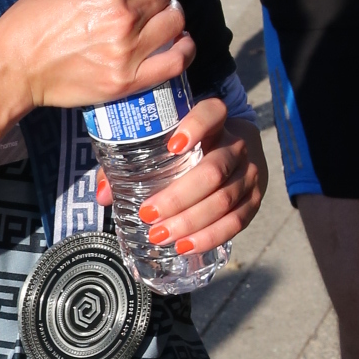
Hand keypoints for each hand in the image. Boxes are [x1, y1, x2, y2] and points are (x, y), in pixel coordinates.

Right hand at [0, 0, 191, 118]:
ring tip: (154, 20)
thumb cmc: (30, 22)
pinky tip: (177, 42)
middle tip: (139, 1)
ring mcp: (128, 50)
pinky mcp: (129, 80)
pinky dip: (184, 49)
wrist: (13, 68)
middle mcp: (122, 16)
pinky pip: (176, 62)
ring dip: (169, 16)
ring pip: (175, 21)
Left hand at [108, 94, 266, 256]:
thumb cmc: (189, 147)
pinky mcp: (255, 200)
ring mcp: (250, 173)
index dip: (196, 126)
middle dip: (179, 197)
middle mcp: (237, 144)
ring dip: (189, 222)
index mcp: (216, 122)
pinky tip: (185, 245)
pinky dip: (209, 236)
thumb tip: (103, 195)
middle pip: (213, 170)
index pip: (212, 113)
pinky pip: (236, 222)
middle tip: (148, 214)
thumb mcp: (166, 142)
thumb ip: (131, 161)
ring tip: (160, 235)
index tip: (172, 147)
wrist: (234, 150)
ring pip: (223, 199)